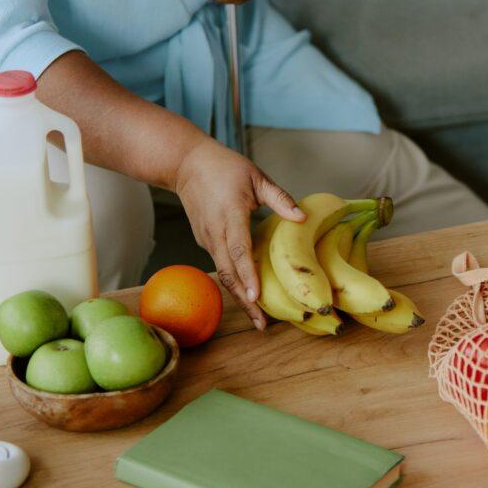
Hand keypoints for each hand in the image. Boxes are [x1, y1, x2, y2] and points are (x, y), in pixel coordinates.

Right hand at [173, 138, 304, 329]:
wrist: (186, 164)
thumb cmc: (225, 167)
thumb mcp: (256, 177)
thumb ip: (279, 198)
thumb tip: (302, 218)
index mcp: (230, 214)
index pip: (239, 250)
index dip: (248, 275)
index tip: (257, 297)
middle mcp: (215, 231)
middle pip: (229, 272)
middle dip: (245, 300)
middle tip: (262, 323)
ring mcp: (207, 238)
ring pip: (223, 272)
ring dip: (239, 295)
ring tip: (258, 317)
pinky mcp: (205, 240)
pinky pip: (220, 264)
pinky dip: (234, 281)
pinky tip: (249, 293)